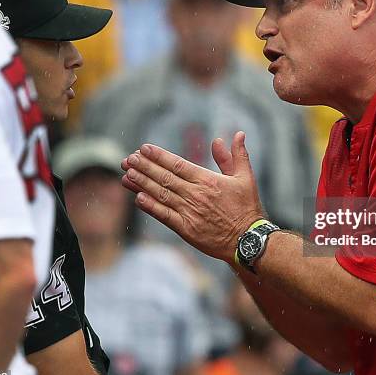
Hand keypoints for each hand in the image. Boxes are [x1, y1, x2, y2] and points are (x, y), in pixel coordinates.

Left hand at [121, 132, 264, 264]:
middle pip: (165, 177)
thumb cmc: (247, 208)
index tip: (144, 148)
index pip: (178, 164)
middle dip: (145, 167)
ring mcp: (189, 212)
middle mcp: (196, 194)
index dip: (159, 156)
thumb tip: (237, 134)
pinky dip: (150, 206)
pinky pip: (164, 215)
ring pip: (161, 194)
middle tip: (129, 158)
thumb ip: (236, 155)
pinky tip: (138, 198)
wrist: (247, 240)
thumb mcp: (245, 177)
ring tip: (127, 174)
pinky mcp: (186, 229)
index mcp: (208, 180)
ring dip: (142, 184)